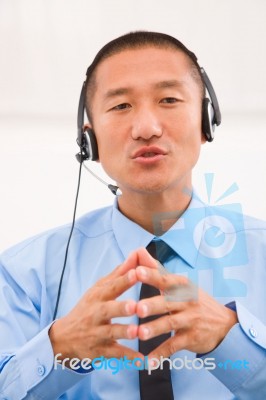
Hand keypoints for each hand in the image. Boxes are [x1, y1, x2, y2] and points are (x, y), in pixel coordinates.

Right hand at [49, 248, 156, 362]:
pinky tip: (142, 360)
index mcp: (98, 296)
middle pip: (108, 310)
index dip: (124, 280)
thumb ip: (119, 273)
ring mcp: (97, 333)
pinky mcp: (100, 350)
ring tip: (137, 332)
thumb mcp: (99, 289)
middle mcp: (96, 314)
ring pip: (111, 333)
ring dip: (124, 332)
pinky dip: (128, 358)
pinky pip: (115, 354)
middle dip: (121, 308)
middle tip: (135, 306)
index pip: (111, 286)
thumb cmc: (88, 308)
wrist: (64, 337)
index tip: (137, 272)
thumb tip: (136, 254)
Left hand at [136, 264, 237, 357]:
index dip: (151, 275)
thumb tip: (137, 251)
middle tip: (137, 308)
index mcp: (181, 286)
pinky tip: (148, 361)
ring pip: (171, 324)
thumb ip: (156, 270)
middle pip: (168, 302)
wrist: (223, 323)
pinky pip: (174, 346)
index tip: (136, 272)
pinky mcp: (192, 337)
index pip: (165, 279)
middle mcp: (187, 301)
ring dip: (155, 329)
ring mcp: (190, 320)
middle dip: (152, 305)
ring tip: (140, 334)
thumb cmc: (192, 300)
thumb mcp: (178, 284)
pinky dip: (161, 354)